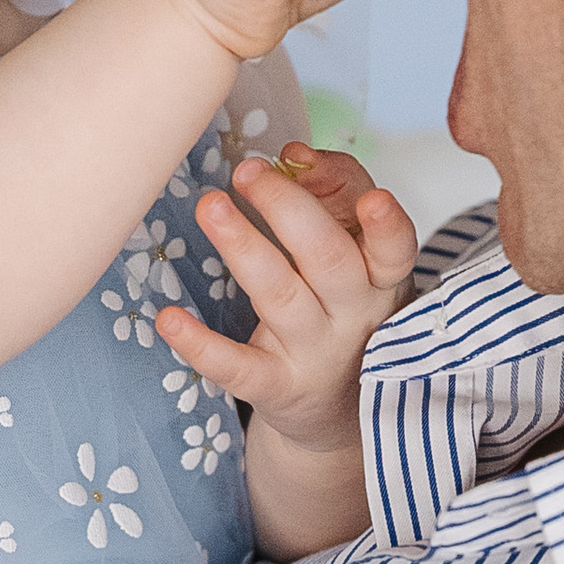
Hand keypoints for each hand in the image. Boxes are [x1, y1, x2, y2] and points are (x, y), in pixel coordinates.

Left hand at [158, 144, 418, 559]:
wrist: (339, 409)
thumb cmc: (342, 307)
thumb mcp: (356, 252)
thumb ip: (335, 192)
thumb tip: (294, 154)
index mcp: (381, 278)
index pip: (395, 251)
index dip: (387, 229)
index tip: (373, 201)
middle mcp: (354, 317)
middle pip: (329, 262)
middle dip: (289, 211)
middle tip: (248, 171)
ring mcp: (314, 355)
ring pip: (281, 299)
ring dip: (245, 249)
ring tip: (210, 207)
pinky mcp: (276, 387)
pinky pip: (237, 367)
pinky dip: (201, 346)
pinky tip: (168, 319)